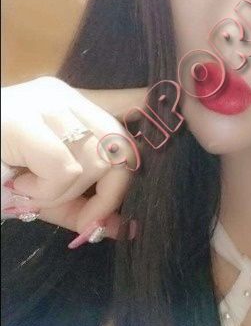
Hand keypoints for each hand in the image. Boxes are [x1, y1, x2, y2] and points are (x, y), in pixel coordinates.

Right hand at [1, 77, 146, 240]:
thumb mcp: (48, 194)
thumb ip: (87, 207)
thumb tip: (128, 229)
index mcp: (67, 105)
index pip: (119, 103)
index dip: (142, 108)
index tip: (154, 107)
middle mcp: (60, 96)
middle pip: (120, 144)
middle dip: (111, 192)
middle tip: (84, 218)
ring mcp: (43, 104)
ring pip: (95, 161)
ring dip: (65, 194)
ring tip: (29, 189)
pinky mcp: (24, 120)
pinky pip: (67, 168)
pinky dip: (47, 191)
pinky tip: (20, 184)